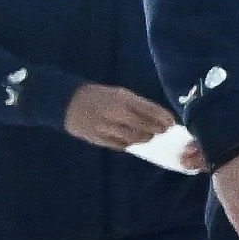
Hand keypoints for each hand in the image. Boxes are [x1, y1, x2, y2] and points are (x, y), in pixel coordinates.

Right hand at [62, 83, 177, 148]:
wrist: (67, 102)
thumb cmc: (98, 96)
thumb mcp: (119, 93)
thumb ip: (137, 105)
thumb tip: (158, 117)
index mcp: (123, 100)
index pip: (151, 111)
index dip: (164, 119)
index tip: (172, 123)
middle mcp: (116, 114)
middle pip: (146, 127)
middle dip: (158, 130)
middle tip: (163, 131)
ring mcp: (108, 128)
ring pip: (135, 139)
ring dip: (146, 138)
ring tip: (149, 136)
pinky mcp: (100, 140)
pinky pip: (122, 145)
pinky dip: (131, 143)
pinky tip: (133, 140)